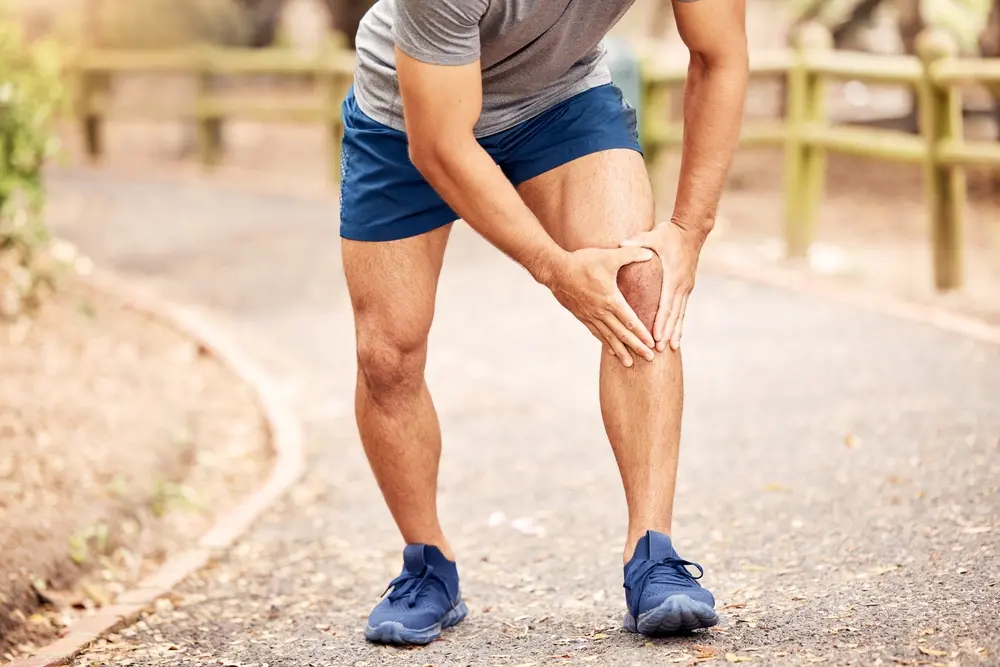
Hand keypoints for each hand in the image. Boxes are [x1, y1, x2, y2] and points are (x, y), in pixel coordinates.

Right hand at [544, 246, 656, 366]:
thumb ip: (631, 254)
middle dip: (636, 347)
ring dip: (620, 351)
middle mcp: (601, 311)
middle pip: (622, 334)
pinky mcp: (581, 315)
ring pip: (608, 337)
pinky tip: (610, 349)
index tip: (652, 344)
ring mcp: (590, 316)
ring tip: (629, 363)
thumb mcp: (609, 256)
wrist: (556, 270)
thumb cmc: (582, 262)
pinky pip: (595, 332)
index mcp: (611, 299)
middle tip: (649, 359)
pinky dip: (604, 342)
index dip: (642, 333)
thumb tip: (650, 253)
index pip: (630, 321)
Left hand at [620, 220, 705, 351]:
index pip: (666, 304)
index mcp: (673, 277)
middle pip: (674, 314)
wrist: (691, 231)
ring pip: (680, 314)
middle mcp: (681, 285)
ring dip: (675, 331)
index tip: (656, 336)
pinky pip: (682, 308)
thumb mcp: (653, 236)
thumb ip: (638, 242)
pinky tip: (676, 335)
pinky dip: (679, 322)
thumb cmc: (669, 234)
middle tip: (660, 349)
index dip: (661, 321)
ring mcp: (686, 287)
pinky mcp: (686, 287)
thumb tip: (622, 243)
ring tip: (670, 348)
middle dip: (667, 332)